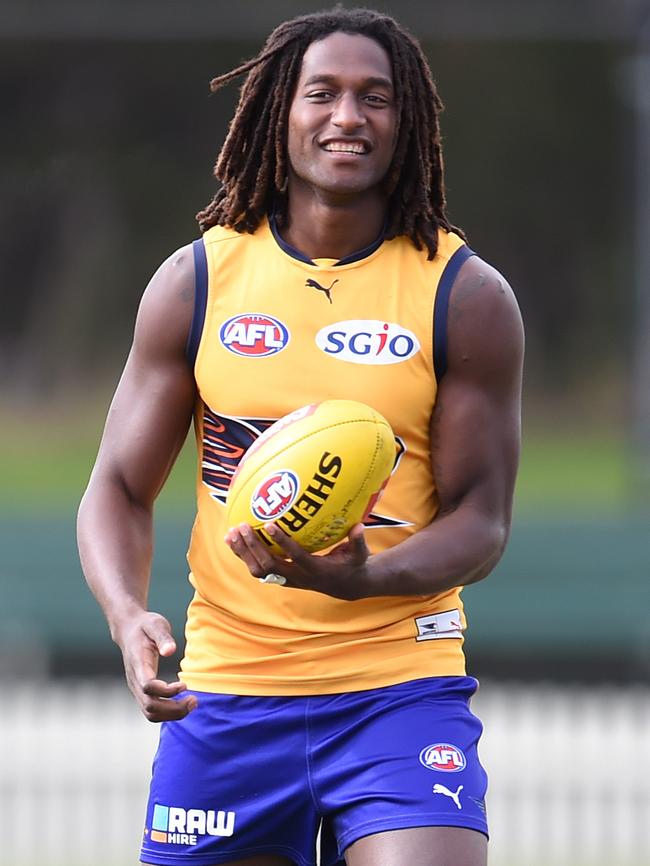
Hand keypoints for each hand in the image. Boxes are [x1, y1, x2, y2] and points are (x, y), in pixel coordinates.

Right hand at [114, 611, 197, 721]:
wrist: (128, 630)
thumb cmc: (145, 626)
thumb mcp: (155, 624)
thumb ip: (163, 637)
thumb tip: (170, 651)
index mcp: (138, 663)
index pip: (147, 686)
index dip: (166, 691)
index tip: (184, 685)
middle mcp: (134, 680)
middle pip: (149, 706)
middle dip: (173, 709)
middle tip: (195, 700)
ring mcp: (136, 688)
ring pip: (150, 713)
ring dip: (172, 714)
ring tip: (192, 703)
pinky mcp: (141, 691)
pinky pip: (152, 710)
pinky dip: (168, 712)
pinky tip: (183, 702)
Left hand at [224, 522, 371, 599]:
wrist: (345, 586)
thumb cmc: (352, 564)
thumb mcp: (359, 554)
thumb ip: (357, 541)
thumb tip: (359, 526)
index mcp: (315, 570)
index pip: (295, 557)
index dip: (282, 543)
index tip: (269, 525)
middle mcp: (298, 577)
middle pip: (269, 565)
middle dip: (254, 547)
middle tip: (244, 526)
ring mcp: (287, 579)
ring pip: (258, 570)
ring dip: (244, 553)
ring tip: (232, 533)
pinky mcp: (280, 578)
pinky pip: (257, 568)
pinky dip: (244, 555)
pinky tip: (234, 539)